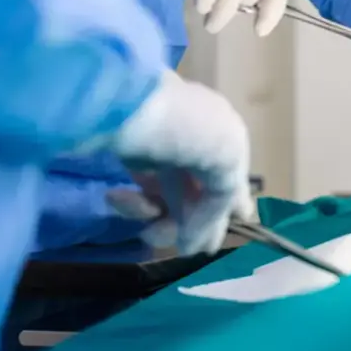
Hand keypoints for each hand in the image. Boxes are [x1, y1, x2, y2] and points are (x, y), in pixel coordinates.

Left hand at [105, 71, 254, 254]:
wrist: (121, 102)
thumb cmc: (185, 128)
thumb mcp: (226, 158)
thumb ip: (225, 197)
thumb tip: (201, 238)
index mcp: (228, 137)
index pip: (232, 185)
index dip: (225, 215)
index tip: (211, 245)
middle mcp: (200, 143)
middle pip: (200, 198)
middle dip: (191, 224)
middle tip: (180, 248)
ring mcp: (164, 150)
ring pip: (169, 199)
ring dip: (159, 218)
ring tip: (146, 228)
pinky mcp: (132, 156)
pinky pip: (141, 191)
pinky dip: (134, 204)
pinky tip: (118, 199)